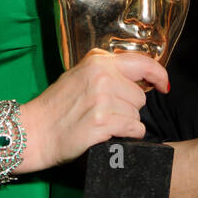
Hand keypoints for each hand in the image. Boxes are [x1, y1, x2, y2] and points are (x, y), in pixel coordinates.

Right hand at [20, 48, 167, 172]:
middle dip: (129, 107)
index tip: (163, 86)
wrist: (33, 131)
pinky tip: (107, 133)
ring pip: (137, 114)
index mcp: (98, 61)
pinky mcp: (102, 122)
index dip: (158, 75)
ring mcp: (101, 99)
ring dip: (125, 123)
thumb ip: (108, 71)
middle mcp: (101, 76)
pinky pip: (134, 129)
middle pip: (140, 96)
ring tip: (100, 122)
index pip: (143, 63)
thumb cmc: (56, 107)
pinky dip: (126, 135)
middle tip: (104, 112)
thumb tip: (144, 78)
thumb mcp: (79, 75)